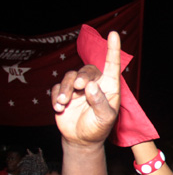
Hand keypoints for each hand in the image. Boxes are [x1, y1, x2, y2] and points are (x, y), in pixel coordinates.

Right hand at [52, 31, 120, 146]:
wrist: (81, 140)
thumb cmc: (98, 128)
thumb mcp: (105, 118)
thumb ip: (100, 102)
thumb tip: (91, 86)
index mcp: (109, 86)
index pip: (112, 65)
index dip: (113, 49)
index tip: (113, 34)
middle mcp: (94, 84)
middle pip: (86, 69)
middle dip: (80, 76)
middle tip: (78, 87)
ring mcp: (78, 88)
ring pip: (69, 76)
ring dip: (65, 88)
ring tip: (63, 103)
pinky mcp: (64, 94)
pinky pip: (57, 87)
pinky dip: (56, 96)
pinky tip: (59, 108)